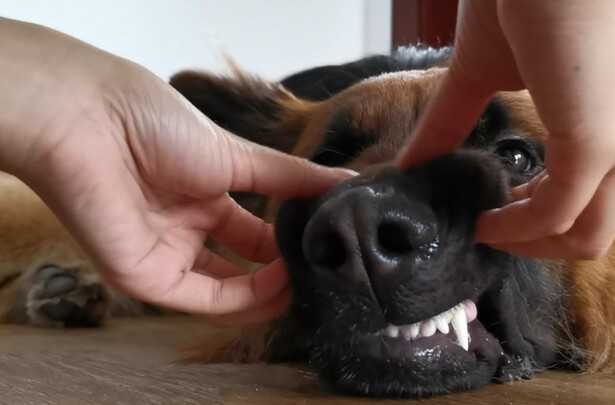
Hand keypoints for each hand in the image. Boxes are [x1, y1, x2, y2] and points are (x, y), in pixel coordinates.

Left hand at [0, 18, 351, 321]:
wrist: (90, 120)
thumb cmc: (155, 123)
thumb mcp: (239, 153)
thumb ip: (291, 177)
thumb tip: (347, 181)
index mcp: (203, 195)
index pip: (254, 231)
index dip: (288, 241)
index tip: (324, 243)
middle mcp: (186, 229)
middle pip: (242, 265)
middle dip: (283, 271)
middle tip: (321, 272)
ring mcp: (166, 255)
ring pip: (225, 291)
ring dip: (269, 292)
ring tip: (308, 283)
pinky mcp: (146, 277)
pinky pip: (202, 301)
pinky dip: (245, 300)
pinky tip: (279, 286)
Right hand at [397, 0, 614, 259]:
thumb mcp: (482, 74)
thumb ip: (451, 123)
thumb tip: (410, 163)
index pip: (594, 198)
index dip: (540, 219)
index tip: (492, 212)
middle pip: (597, 229)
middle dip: (535, 243)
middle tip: (488, 230)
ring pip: (589, 233)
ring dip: (529, 243)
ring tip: (485, 224)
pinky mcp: (597, 140)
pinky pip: (559, 213)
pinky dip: (518, 229)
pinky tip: (485, 217)